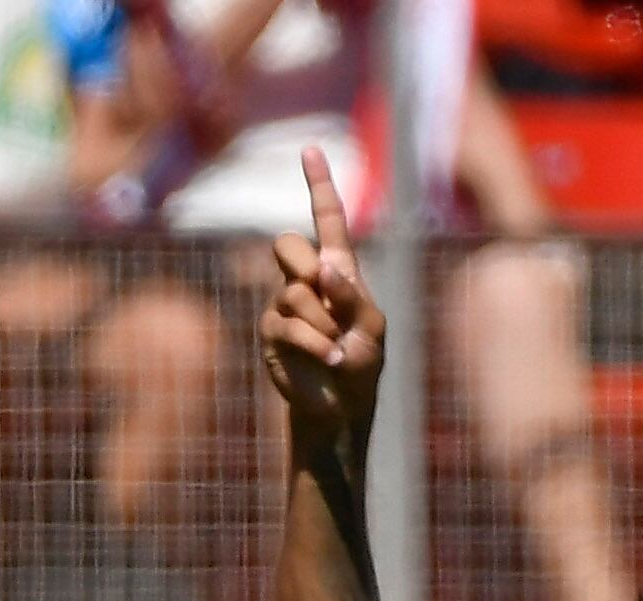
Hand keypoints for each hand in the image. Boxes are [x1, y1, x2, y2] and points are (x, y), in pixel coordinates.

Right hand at [259, 147, 382, 448]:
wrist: (340, 407)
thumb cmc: (361, 364)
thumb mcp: (371, 329)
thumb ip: (352, 296)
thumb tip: (323, 268)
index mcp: (338, 270)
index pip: (327, 219)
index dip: (319, 186)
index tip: (311, 150)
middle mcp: (305, 279)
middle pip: (286, 244)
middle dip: (304, 267)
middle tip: (325, 298)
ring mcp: (283, 303)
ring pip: (293, 292)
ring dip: (322, 323)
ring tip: (335, 348)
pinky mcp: (271, 331)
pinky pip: (287, 324)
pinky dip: (314, 343)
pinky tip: (328, 360)